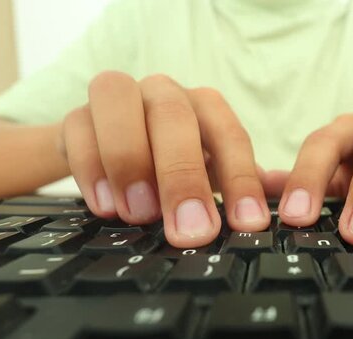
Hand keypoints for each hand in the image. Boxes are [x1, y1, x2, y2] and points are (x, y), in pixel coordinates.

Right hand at [60, 72, 270, 246]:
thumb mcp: (208, 171)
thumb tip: (277, 196)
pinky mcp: (76, 114)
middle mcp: (164, 93)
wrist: (107, 146)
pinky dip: (91, 168)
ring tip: (140, 215)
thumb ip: (240, 181)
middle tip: (191, 231)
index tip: (248, 224)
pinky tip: (105, 207)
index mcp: (204, 106)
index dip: (241, 180)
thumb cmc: (167, 161)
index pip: (230, 137)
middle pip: (176, 118)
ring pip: (120, 104)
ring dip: (130, 161)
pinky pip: (78, 128)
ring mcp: (119, 97)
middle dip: (184, 177)